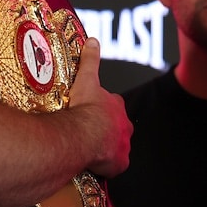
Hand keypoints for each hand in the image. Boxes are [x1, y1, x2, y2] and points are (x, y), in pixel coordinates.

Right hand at [69, 38, 131, 176]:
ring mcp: (123, 146)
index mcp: (117, 107)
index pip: (113, 107)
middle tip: (89, 133)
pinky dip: (105, 166)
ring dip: (105, 148)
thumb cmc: (83, 108)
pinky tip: (93, 165)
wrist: (81, 134)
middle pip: (117, 128)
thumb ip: (90, 60)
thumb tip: (93, 41)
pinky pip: (114, 166)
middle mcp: (125, 126)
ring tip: (89, 150)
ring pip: (116, 147)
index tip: (91, 113)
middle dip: (106, 130)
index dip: (102, 110)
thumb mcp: (86, 79)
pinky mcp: (119, 163)